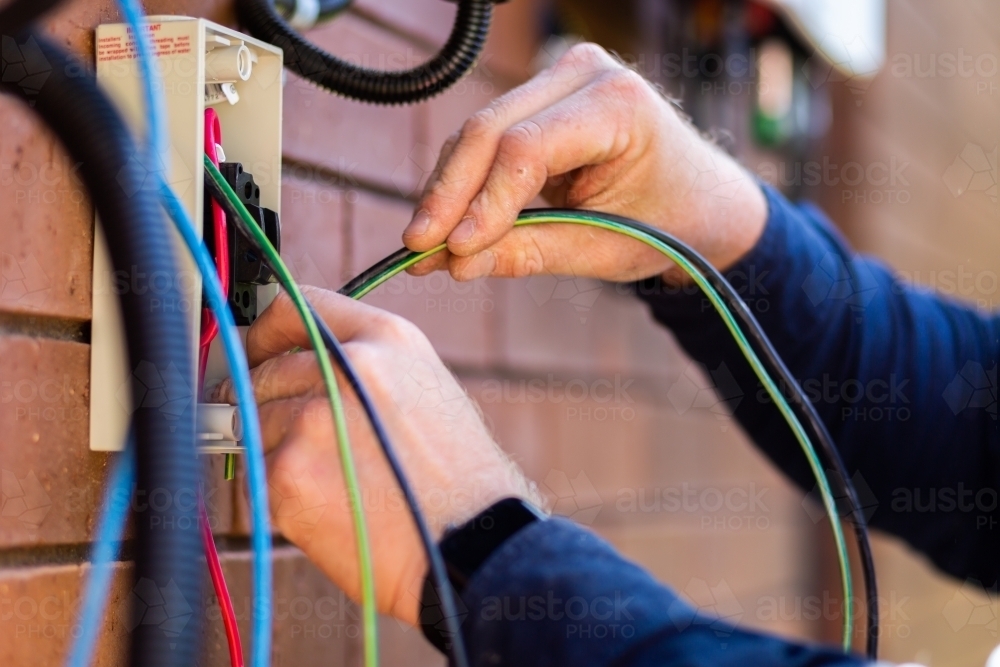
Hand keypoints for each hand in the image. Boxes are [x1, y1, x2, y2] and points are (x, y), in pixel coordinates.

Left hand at [213, 286, 537, 624]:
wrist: (469, 544)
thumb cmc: (458, 476)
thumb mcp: (425, 387)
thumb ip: (365, 365)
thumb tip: (297, 367)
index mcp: (383, 339)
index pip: (296, 308)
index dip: (265, 332)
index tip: (252, 349)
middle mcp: (344, 368)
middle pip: (266, 372)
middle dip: (262, 401)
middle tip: (279, 431)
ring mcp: (311, 420)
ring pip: (255, 425)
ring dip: (276, 452)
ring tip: (330, 482)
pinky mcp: (287, 474)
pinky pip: (256, 475)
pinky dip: (279, 494)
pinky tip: (327, 509)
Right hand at [403, 42, 766, 283]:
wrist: (701, 199)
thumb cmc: (669, 221)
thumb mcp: (606, 247)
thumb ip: (530, 251)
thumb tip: (454, 264)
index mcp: (618, 103)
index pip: (528, 147)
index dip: (483, 201)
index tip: (451, 249)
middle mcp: (584, 73)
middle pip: (490, 130)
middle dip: (449, 195)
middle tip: (416, 248)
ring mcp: (559, 79)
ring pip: (478, 134)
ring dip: (448, 193)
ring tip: (424, 248)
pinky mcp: (540, 99)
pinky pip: (487, 141)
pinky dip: (463, 185)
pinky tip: (444, 225)